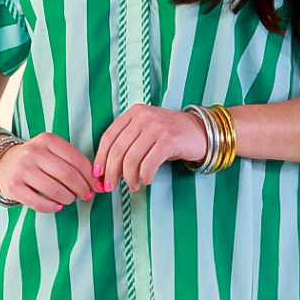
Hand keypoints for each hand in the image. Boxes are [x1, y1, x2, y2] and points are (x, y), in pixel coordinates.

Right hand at [0, 132, 105, 212]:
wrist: (4, 163)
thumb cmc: (37, 159)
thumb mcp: (52, 151)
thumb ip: (73, 162)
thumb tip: (99, 182)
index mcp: (47, 140)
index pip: (77, 160)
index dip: (91, 177)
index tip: (97, 186)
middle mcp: (33, 152)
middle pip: (68, 175)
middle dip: (83, 189)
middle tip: (86, 195)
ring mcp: (22, 169)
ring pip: (55, 190)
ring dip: (68, 199)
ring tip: (70, 199)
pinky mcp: (14, 186)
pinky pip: (40, 203)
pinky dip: (53, 207)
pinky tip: (57, 205)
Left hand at [92, 104, 206, 192]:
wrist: (201, 131)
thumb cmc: (169, 136)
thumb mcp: (145, 131)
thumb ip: (127, 143)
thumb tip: (106, 170)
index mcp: (133, 113)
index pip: (108, 136)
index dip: (100, 157)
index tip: (97, 174)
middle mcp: (143, 117)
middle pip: (117, 149)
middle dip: (111, 172)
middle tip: (110, 186)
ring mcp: (157, 127)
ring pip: (131, 158)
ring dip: (128, 177)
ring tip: (132, 186)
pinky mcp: (169, 139)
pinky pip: (149, 163)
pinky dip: (144, 175)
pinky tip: (145, 181)